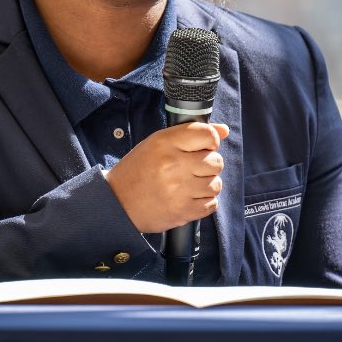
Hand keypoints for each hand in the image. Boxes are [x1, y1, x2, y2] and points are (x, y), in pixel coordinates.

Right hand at [104, 122, 228, 232]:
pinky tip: (189, 197)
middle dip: (208, 164)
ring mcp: (180, 190)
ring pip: (216, 184)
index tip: (203, 146)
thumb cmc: (138, 170)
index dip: (210, 140)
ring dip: (206, 184)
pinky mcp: (183, 211)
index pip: (207, 134)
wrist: (117, 203)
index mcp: (165, 143)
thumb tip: (223, 130)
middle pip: (216, 161)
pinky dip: (204, 201)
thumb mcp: (157, 144)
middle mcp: (174, 165)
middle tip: (192, 168)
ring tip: (189, 185)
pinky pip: (212, 204)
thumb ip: (191, 134)